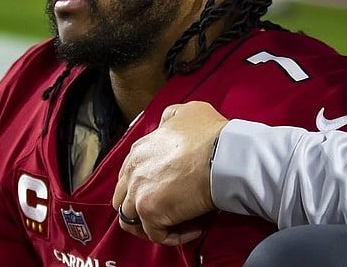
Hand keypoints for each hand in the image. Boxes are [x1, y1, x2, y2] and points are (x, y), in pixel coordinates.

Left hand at [112, 101, 227, 244]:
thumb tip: (166, 124)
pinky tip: (193, 228)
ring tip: (176, 223)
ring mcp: (138, 193)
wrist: (223, 154)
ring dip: (152, 225)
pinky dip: (174, 236)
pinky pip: (156, 235)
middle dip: (140, 208)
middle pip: (123, 199)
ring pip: (131, 221)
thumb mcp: (187, 111)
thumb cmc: (211, 134)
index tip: (166, 191)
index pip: (128, 175)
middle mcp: (133, 171)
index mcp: (138, 150)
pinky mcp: (150, 212)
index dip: (145, 186)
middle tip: (165, 211)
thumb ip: (170, 118)